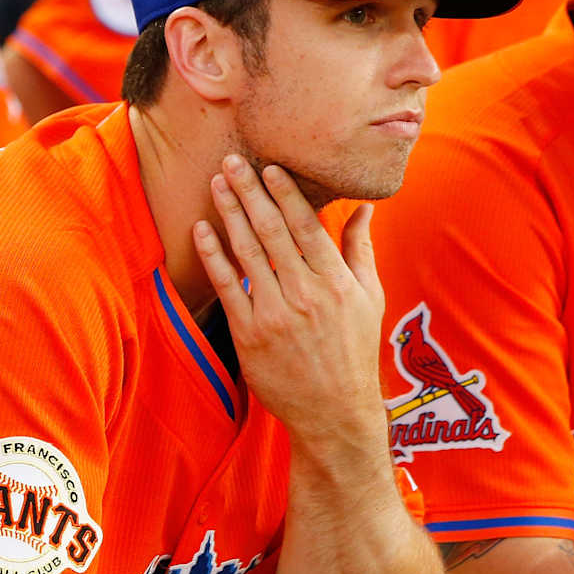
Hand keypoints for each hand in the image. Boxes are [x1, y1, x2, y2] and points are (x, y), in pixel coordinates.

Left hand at [192, 155, 386, 444]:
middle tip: (233, 161)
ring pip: (247, 252)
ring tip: (217, 182)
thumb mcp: (371, 299)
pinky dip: (213, 255)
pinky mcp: (250, 334)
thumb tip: (363, 208)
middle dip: (250, 192)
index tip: (270, 166)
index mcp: (336, 282)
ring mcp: (275, 314)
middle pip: (272, 231)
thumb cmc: (354, 352)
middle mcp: (306, 294)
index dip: (286, 193)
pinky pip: (226, 285)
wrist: (334, 411)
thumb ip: (360, 250)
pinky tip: (202, 229)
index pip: (306, 226)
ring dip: (229, 213)